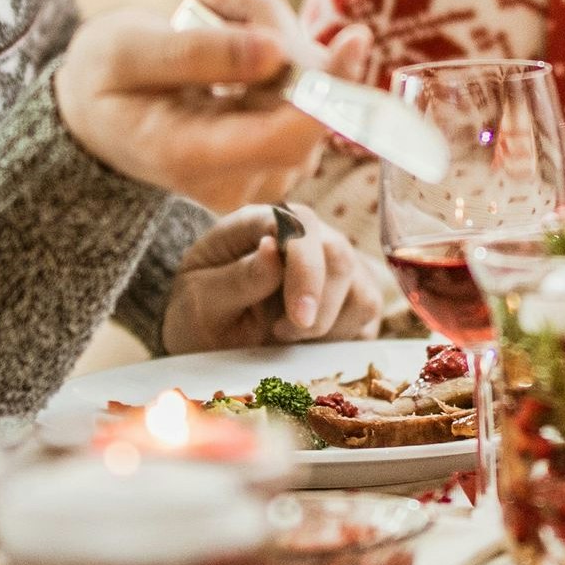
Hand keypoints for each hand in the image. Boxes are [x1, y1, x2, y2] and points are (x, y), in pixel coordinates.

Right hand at [54, 0, 372, 212]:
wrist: (100, 111)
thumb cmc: (105, 77)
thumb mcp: (129, 50)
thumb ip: (196, 53)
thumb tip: (276, 51)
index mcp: (188, 159)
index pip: (281, 140)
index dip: (324, 92)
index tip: (353, 39)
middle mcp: (234, 179)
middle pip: (304, 106)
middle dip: (279, 33)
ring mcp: (261, 170)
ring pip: (311, 91)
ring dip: (276, 32)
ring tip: (212, 6)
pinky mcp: (279, 150)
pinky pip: (308, 89)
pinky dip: (279, 44)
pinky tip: (232, 25)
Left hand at [162, 205, 396, 353]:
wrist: (207, 337)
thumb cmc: (198, 312)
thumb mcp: (198, 301)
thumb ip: (235, 278)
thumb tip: (274, 249)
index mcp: (261, 222)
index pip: (300, 226)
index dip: (306, 270)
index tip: (299, 317)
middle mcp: (305, 234)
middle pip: (339, 256)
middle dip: (320, 308)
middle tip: (283, 335)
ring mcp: (332, 264)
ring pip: (362, 291)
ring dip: (330, 326)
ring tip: (286, 336)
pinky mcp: (350, 295)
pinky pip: (366, 317)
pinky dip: (342, 337)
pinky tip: (306, 342)